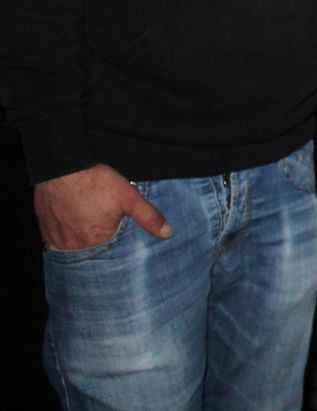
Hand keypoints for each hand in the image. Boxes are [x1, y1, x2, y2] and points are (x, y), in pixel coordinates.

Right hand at [34, 164, 170, 250]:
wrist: (63, 169)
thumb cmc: (96, 182)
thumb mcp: (129, 197)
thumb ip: (149, 217)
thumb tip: (167, 234)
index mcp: (96, 241)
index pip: (108, 252)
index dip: (112, 241)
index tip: (113, 234)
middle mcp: (74, 245)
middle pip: (88, 249)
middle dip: (96, 241)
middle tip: (98, 224)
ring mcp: (56, 237)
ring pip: (71, 244)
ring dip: (78, 237)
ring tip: (85, 221)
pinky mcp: (44, 228)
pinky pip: (55, 237)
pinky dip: (63, 232)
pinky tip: (70, 221)